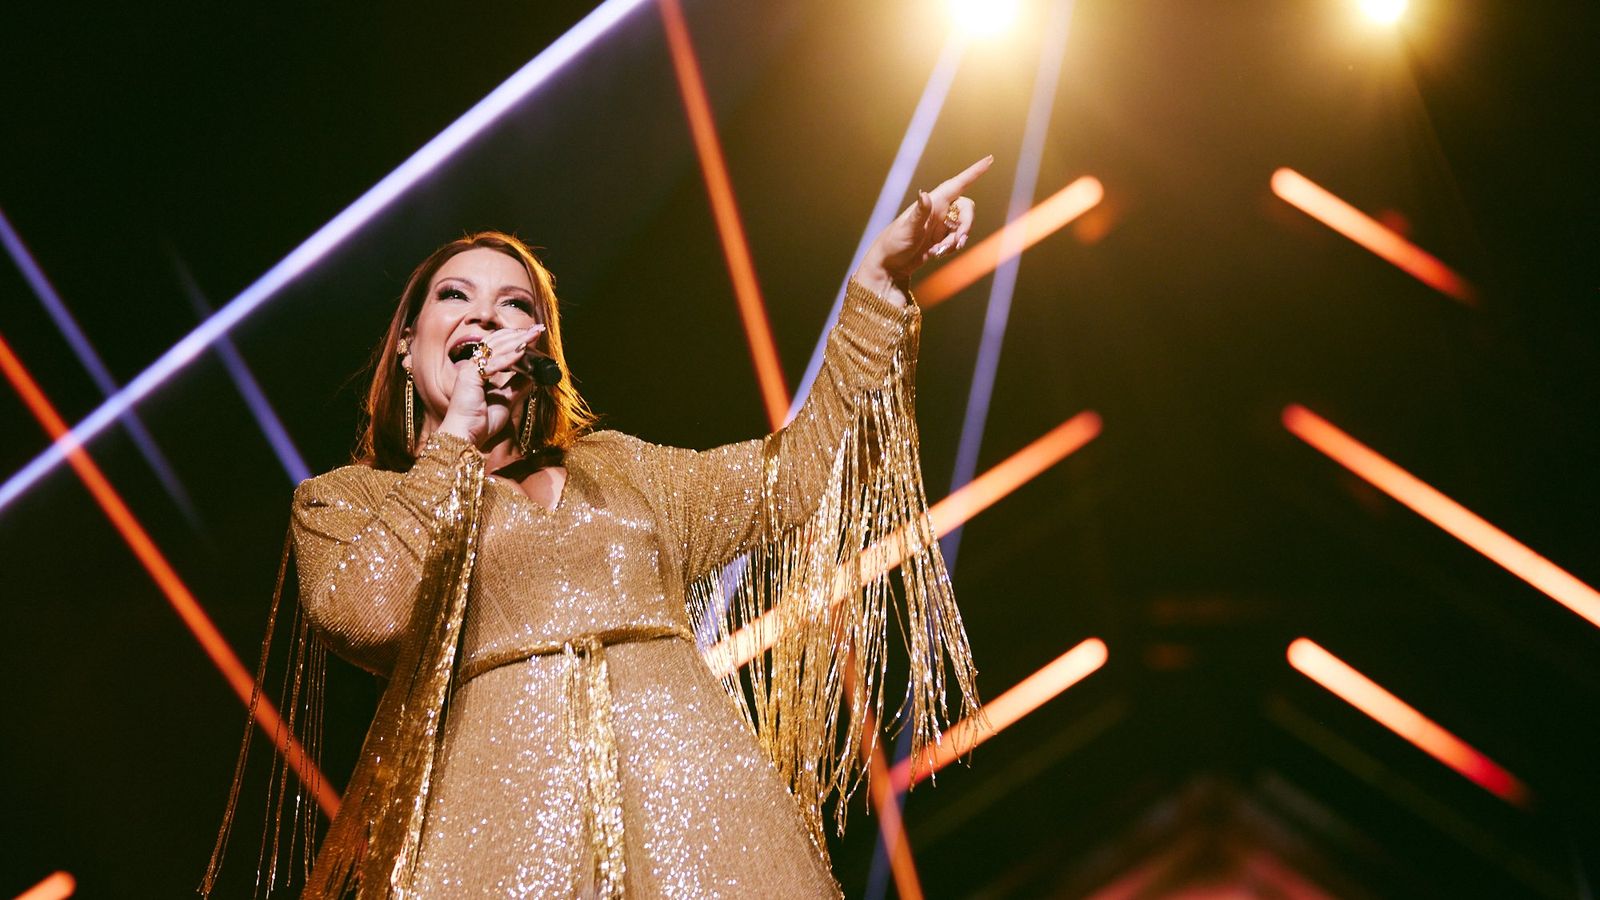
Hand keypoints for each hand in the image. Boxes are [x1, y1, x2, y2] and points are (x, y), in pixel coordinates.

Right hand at [436, 324, 545, 446]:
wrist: (467, 436)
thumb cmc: (481, 422)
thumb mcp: (506, 401)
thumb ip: (517, 386)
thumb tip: (533, 376)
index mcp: (479, 371)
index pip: (497, 347)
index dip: (515, 339)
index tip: (533, 335)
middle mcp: (472, 367)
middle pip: (496, 343)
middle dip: (518, 334)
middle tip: (537, 330)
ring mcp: (469, 370)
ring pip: (495, 348)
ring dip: (517, 341)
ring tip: (533, 335)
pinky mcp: (469, 376)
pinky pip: (493, 364)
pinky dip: (509, 357)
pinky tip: (522, 351)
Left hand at [855, 155, 992, 297]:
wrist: (889, 265)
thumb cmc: (894, 243)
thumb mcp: (907, 229)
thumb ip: (919, 212)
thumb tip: (924, 194)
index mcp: (933, 202)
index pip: (958, 184)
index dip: (974, 172)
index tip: (990, 159)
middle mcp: (939, 210)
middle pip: (967, 210)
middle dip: (967, 226)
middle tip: (958, 242)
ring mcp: (941, 224)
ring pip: (964, 227)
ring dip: (957, 241)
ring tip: (938, 251)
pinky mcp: (941, 238)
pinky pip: (958, 240)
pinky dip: (952, 248)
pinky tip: (936, 253)